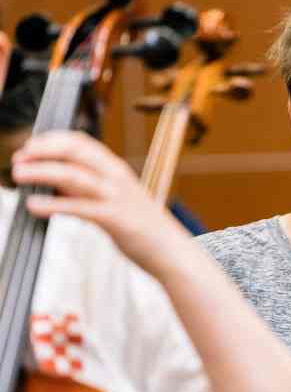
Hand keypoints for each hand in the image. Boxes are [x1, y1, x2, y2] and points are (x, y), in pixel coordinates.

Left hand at [11, 130, 186, 276]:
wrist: (171, 252)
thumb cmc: (142, 227)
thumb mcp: (114, 200)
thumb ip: (85, 189)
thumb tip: (54, 181)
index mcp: (116, 169)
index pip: (80, 141)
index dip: (51, 140)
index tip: (29, 147)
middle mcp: (116, 177)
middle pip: (74, 150)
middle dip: (42, 150)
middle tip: (19, 157)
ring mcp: (116, 197)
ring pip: (72, 175)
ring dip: (41, 171)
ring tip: (18, 174)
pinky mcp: (115, 220)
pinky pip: (78, 208)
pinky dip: (53, 204)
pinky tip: (34, 205)